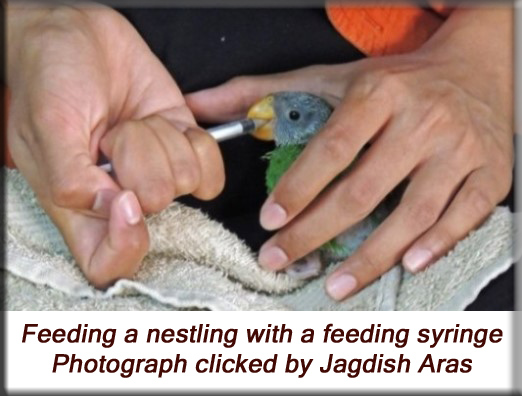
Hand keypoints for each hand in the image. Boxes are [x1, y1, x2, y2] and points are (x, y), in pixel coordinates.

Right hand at [7, 5, 224, 286]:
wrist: (79, 37)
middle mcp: (121, 197)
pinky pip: (211, 167)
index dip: (125, 246)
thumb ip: (70, 179)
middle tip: (112, 134)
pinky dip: (193, 138)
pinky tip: (164, 122)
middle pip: (157, 208)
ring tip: (129, 122)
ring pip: (186, 181)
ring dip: (160, 138)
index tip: (126, 199)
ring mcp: (156, 174)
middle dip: (140, 158)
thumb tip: (113, 211)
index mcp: (78, 205)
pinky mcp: (183, 150)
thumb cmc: (50, 78)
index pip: (107, 265)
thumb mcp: (48, 127)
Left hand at [187, 7, 512, 299]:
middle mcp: (422, 119)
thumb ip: (264, 93)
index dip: (299, 188)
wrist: (475, 70)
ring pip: (414, 211)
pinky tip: (408, 264)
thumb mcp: (333, 78)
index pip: (333, 147)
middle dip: (317, 231)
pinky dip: (437, 244)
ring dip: (373, 255)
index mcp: (379, 93)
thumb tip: (200, 107)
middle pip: (364, 188)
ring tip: (336, 284)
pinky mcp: (490, 172)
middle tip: (281, 259)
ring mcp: (460, 148)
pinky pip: (465, 214)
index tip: (270, 222)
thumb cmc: (396, 82)